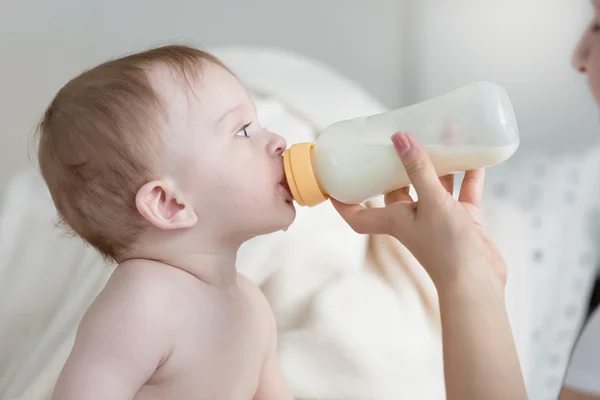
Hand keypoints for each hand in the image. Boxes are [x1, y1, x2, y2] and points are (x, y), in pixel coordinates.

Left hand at [331, 132, 505, 290]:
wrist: (478, 284)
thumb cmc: (447, 248)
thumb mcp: (432, 202)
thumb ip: (418, 170)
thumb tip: (400, 138)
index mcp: (394, 219)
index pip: (357, 214)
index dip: (344, 202)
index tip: (335, 182)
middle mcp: (412, 219)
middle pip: (398, 189)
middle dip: (400, 165)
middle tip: (401, 139)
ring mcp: (438, 220)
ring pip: (434, 185)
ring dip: (438, 164)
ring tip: (445, 135)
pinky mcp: (461, 221)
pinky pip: (462, 193)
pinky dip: (468, 176)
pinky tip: (476, 155)